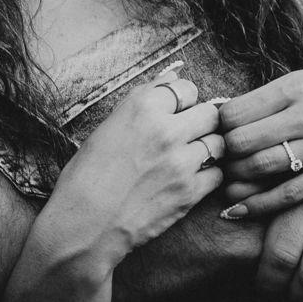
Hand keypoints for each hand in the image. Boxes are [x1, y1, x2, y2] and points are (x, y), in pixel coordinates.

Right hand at [47, 69, 224, 266]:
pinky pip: (217, 174)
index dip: (183, 100)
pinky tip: (189, 180)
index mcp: (142, 107)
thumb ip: (144, 100)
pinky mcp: (189, 192)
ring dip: (208, 148)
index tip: (177, 111)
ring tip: (189, 158)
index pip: (187, 88)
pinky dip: (208, 176)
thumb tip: (172, 77)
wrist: (84, 224)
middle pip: (210, 113)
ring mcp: (181, 162)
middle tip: (189, 134)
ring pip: (218, 143)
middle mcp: (166, 130)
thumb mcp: (108, 126)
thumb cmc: (87, 175)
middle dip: (202, 122)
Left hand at [216, 67, 302, 219]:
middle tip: (219, 165)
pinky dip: (256, 205)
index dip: (218, 130)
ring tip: (228, 184)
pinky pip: (286, 194)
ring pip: (259, 167)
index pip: (234, 113)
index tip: (217, 138)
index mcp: (295, 88)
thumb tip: (222, 117)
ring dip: (235, 180)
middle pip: (240, 142)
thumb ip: (270, 99)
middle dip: (223, 157)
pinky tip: (238, 211)